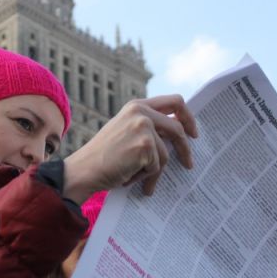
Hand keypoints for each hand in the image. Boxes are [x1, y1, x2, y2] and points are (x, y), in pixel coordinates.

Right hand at [62, 95, 197, 203]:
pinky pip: (157, 166)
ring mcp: (143, 127)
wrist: (83, 170)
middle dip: (185, 148)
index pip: (175, 101)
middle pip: (177, 128)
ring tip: (136, 175)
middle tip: (189, 163)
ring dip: (153, 169)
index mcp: (137, 105)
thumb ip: (147, 126)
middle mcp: (141, 112)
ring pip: (166, 153)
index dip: (188, 117)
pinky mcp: (144, 145)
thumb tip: (178, 135)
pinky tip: (129, 175)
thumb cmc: (103, 156)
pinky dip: (146, 176)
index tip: (193, 133)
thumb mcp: (124, 130)